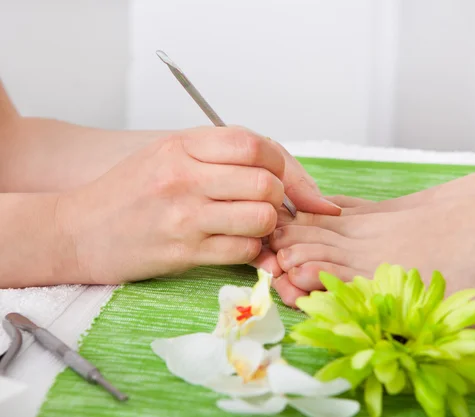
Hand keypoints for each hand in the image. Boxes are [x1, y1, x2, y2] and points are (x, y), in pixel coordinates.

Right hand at [56, 127, 286, 283]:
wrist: (77, 231)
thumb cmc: (127, 192)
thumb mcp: (167, 155)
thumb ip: (218, 154)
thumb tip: (278, 167)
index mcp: (182, 146)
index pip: (254, 144)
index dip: (279, 163)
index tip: (280, 177)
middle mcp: (184, 177)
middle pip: (266, 183)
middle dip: (278, 196)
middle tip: (267, 204)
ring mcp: (184, 216)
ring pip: (261, 218)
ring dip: (267, 225)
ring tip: (252, 225)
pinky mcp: (183, 252)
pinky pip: (243, 249)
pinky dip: (250, 249)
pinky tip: (236, 243)